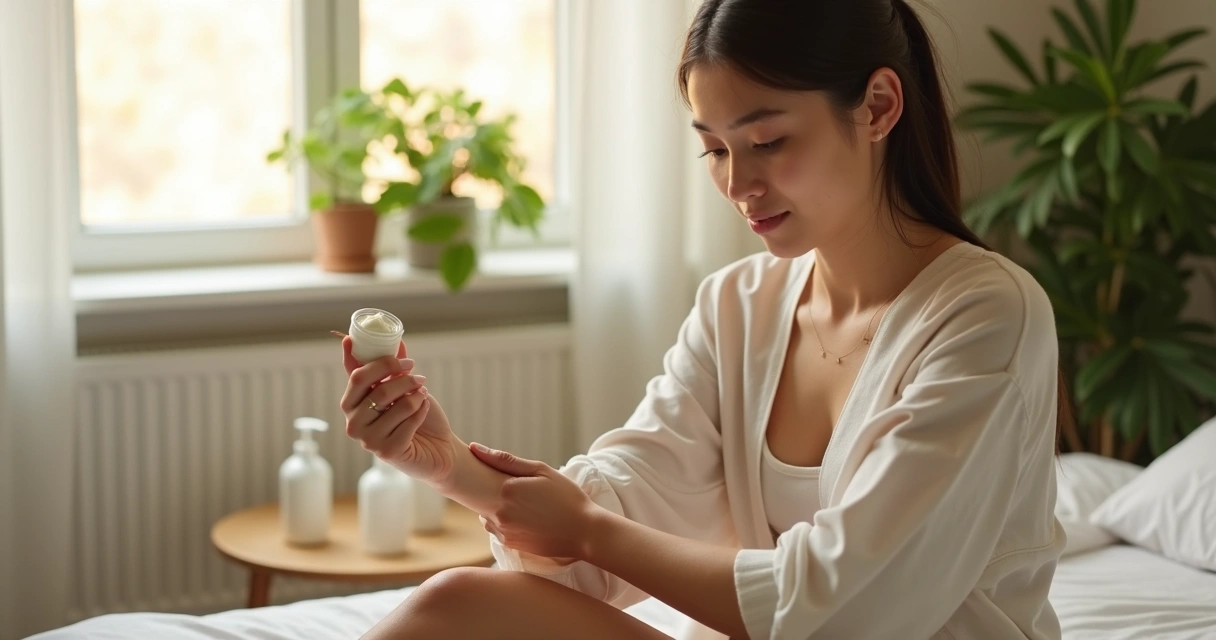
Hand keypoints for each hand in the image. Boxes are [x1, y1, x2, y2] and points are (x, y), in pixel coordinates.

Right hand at [340, 336, 455, 484]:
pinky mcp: (387, 452)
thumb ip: (391, 370)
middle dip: (404, 379)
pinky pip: (409, 421)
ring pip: (397, 405)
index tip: (404, 357)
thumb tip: (397, 341)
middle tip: (420, 377)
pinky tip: (424, 411)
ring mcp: (368, 441)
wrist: (437, 449)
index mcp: (350, 404)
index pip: (358, 376)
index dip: (382, 363)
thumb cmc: (415, 416)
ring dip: (416, 396)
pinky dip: (421, 411)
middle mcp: (353, 424)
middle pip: (379, 390)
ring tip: (423, 395)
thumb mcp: (401, 390)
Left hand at [469, 443, 602, 559]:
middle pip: (483, 496)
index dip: (493, 474)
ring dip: (498, 508)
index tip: (509, 477)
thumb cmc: (567, 497)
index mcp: (506, 488)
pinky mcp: (509, 544)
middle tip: (521, 492)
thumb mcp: (542, 471)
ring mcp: (503, 530)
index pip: (483, 476)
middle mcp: (499, 511)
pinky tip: (526, 519)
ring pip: (487, 514)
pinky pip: (496, 530)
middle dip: (495, 492)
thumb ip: (507, 460)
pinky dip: (505, 523)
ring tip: (524, 506)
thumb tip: (475, 448)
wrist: (584, 532)